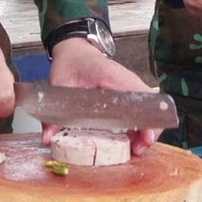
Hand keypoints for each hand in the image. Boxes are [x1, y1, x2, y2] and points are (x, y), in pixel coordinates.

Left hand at [45, 39, 160, 155]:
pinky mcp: (128, 95)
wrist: (75, 51)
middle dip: (149, 132)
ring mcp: (130, 88)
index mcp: (114, 78)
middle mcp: (128, 83)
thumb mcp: (58, 86)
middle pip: (152, 108)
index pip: (142, 99)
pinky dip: (139, 127)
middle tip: (137, 150)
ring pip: (149, 111)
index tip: (145, 138)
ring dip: (145, 132)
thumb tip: (49, 139)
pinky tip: (129, 140)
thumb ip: (52, 115)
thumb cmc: (71, 64)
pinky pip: (140, 111)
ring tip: (134, 149)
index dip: (148, 121)